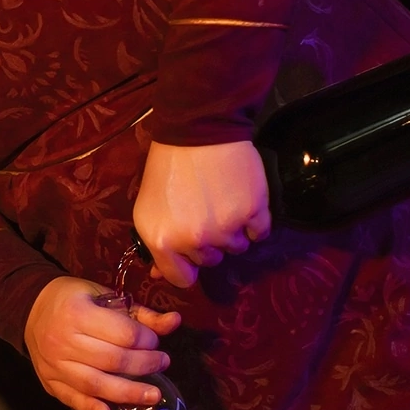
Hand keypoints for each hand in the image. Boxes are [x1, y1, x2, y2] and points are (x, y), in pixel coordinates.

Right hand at [25, 276, 181, 409]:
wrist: (31, 309)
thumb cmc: (74, 300)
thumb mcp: (105, 296)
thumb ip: (140, 313)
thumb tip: (175, 321)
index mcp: (78, 313)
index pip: (123, 334)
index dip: (146, 340)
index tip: (154, 341)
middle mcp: (63, 340)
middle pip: (113, 361)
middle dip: (144, 365)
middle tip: (162, 363)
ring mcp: (54, 364)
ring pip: (96, 385)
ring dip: (128, 393)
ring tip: (153, 396)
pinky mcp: (49, 381)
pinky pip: (72, 399)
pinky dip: (91, 408)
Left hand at [134, 139, 270, 288]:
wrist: (198, 130)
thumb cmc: (168, 167)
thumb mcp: (148, 207)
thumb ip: (156, 243)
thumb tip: (161, 274)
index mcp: (162, 241)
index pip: (181, 279)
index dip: (186, 264)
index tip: (189, 250)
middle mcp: (194, 241)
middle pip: (210, 261)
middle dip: (208, 241)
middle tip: (204, 210)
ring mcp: (226, 229)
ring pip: (237, 247)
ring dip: (233, 230)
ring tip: (223, 200)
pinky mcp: (253, 213)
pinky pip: (261, 233)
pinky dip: (256, 221)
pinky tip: (242, 200)